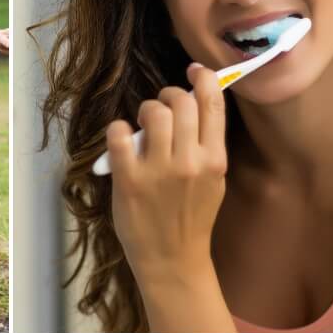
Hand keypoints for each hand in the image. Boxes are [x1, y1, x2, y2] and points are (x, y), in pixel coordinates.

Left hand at [105, 64, 226, 283]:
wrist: (173, 261)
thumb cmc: (191, 214)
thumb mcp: (213, 179)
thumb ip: (207, 141)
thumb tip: (197, 95)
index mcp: (214, 160)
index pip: (212, 102)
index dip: (202, 77)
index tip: (193, 71)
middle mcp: (189, 163)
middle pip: (180, 100)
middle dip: (169, 96)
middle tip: (163, 110)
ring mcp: (158, 172)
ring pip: (153, 111)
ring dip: (146, 109)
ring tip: (143, 124)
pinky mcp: (129, 181)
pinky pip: (119, 133)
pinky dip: (118, 130)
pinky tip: (122, 140)